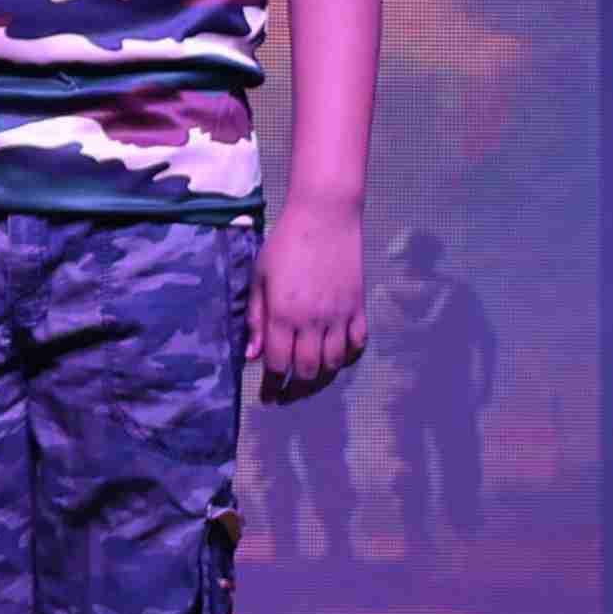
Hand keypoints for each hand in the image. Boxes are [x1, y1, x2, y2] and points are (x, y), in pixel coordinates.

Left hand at [252, 197, 366, 401]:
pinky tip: (336, 359)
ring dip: (321, 378)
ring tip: (309, 382)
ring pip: (334, 364)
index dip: (272, 385)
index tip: (267, 396)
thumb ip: (257, 318)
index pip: (278, 363)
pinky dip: (348, 357)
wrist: (325, 217)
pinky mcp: (359, 308)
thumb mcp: (260, 277)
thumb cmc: (285, 244)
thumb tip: (253, 356)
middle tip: (286, 395)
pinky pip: (358, 344)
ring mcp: (340, 316)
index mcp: (284, 314)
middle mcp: (313, 321)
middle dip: (296, 388)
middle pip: (308, 370)